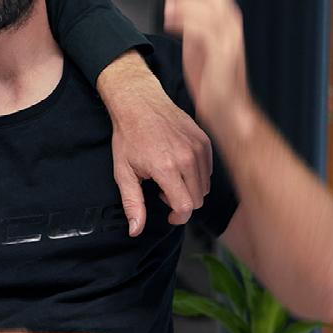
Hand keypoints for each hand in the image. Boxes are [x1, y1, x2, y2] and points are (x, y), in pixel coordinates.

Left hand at [97, 50, 211, 235]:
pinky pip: (208, 170)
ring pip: (205, 186)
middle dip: (181, 201)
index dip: (178, 217)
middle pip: (198, 199)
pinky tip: (178, 164)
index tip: (168, 215)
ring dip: (189, 188)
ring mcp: (199, 148)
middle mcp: (187, 158)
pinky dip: (196, 174)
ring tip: (168, 175)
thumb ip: (132, 203)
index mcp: (166, 168)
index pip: (186, 207)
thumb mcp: (123, 172)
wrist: (139, 102)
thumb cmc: (128, 137)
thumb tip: (135, 230)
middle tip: (161, 189)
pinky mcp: (205, 141)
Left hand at [158, 0, 253, 143]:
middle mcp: (229, 22)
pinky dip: (186, 19)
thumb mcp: (196, 39)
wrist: (227, 107)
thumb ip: (187, 15)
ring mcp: (227, 38)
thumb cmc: (210, 74)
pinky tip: (169, 18)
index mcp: (224, 16)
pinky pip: (203, 29)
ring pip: (209, 3)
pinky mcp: (221, 55)